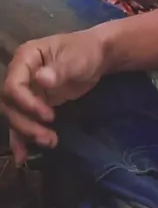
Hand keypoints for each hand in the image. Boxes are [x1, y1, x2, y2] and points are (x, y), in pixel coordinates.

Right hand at [1, 28, 106, 165]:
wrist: (97, 55)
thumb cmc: (86, 51)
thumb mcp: (76, 59)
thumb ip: (59, 70)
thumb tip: (40, 79)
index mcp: (26, 57)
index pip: (13, 85)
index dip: (26, 104)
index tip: (49, 116)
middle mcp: (20, 73)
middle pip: (10, 104)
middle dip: (26, 123)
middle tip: (47, 136)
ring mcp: (27, 89)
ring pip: (15, 115)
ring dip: (27, 133)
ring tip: (50, 142)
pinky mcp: (34, 102)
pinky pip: (23, 120)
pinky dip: (22, 138)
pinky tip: (23, 157)